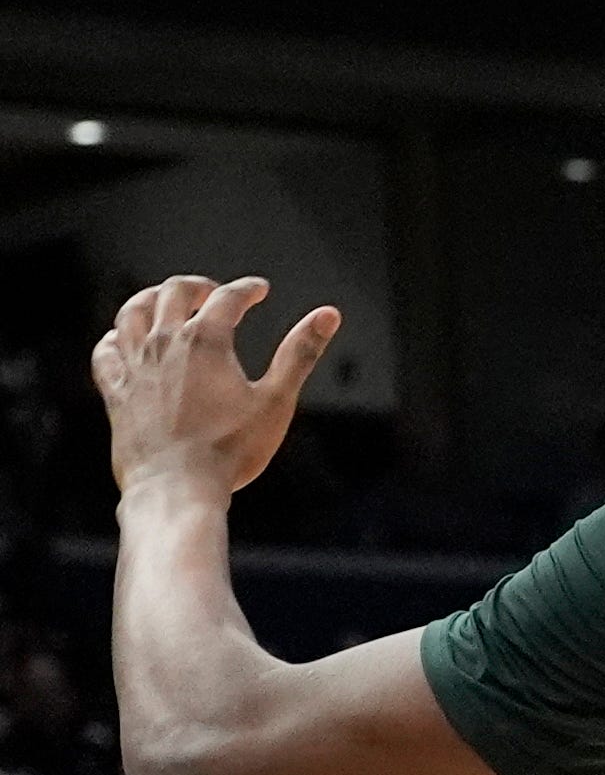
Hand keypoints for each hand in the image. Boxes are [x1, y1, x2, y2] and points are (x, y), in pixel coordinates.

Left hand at [96, 276, 341, 505]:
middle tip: (213, 292)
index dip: (248, 289)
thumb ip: (300, 353)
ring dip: (150, 300)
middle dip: (197, 286)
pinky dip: (115, 338)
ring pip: (132, 313)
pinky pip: (105, 353)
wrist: (176, 488)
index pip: (228, 297)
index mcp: (205, 341)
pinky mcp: (116, 392)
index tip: (259, 291)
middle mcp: (164, 345)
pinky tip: (123, 340)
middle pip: (173, 293)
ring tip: (164, 302)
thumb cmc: (229, 450)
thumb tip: (328, 316)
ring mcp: (135, 367)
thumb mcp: (276, 401)